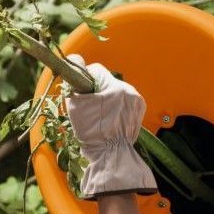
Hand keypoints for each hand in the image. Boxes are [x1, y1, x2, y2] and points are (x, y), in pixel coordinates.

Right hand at [64, 54, 157, 199]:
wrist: (111, 156)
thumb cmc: (91, 132)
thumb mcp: (76, 105)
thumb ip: (74, 81)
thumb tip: (74, 58)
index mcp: (114, 87)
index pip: (95, 70)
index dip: (84, 78)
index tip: (79, 91)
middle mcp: (129, 91)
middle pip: (106, 81)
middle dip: (96, 90)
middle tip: (88, 107)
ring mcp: (137, 102)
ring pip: (115, 91)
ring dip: (106, 99)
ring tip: (100, 117)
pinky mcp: (139, 111)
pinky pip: (124, 102)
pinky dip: (116, 107)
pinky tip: (110, 120)